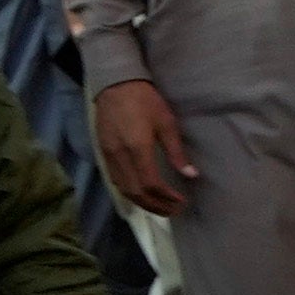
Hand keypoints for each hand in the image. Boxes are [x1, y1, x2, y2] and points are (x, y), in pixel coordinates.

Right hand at [93, 77, 190, 214]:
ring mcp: (108, 155)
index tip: (182, 201)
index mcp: (137, 148)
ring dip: (143, 202)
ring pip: (124, 189)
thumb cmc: (145, 100)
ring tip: (161, 207)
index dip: (167, 197)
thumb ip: (177, 152)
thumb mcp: (167, 123)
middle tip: (173, 210)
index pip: (151, 184)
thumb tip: (191, 175)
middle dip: (155, 206)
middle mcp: (120, 156)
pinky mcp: (103, 152)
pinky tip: (143, 193)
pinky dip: (130, 192)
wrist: (116, 84)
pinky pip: (116, 180)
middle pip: (136, 192)